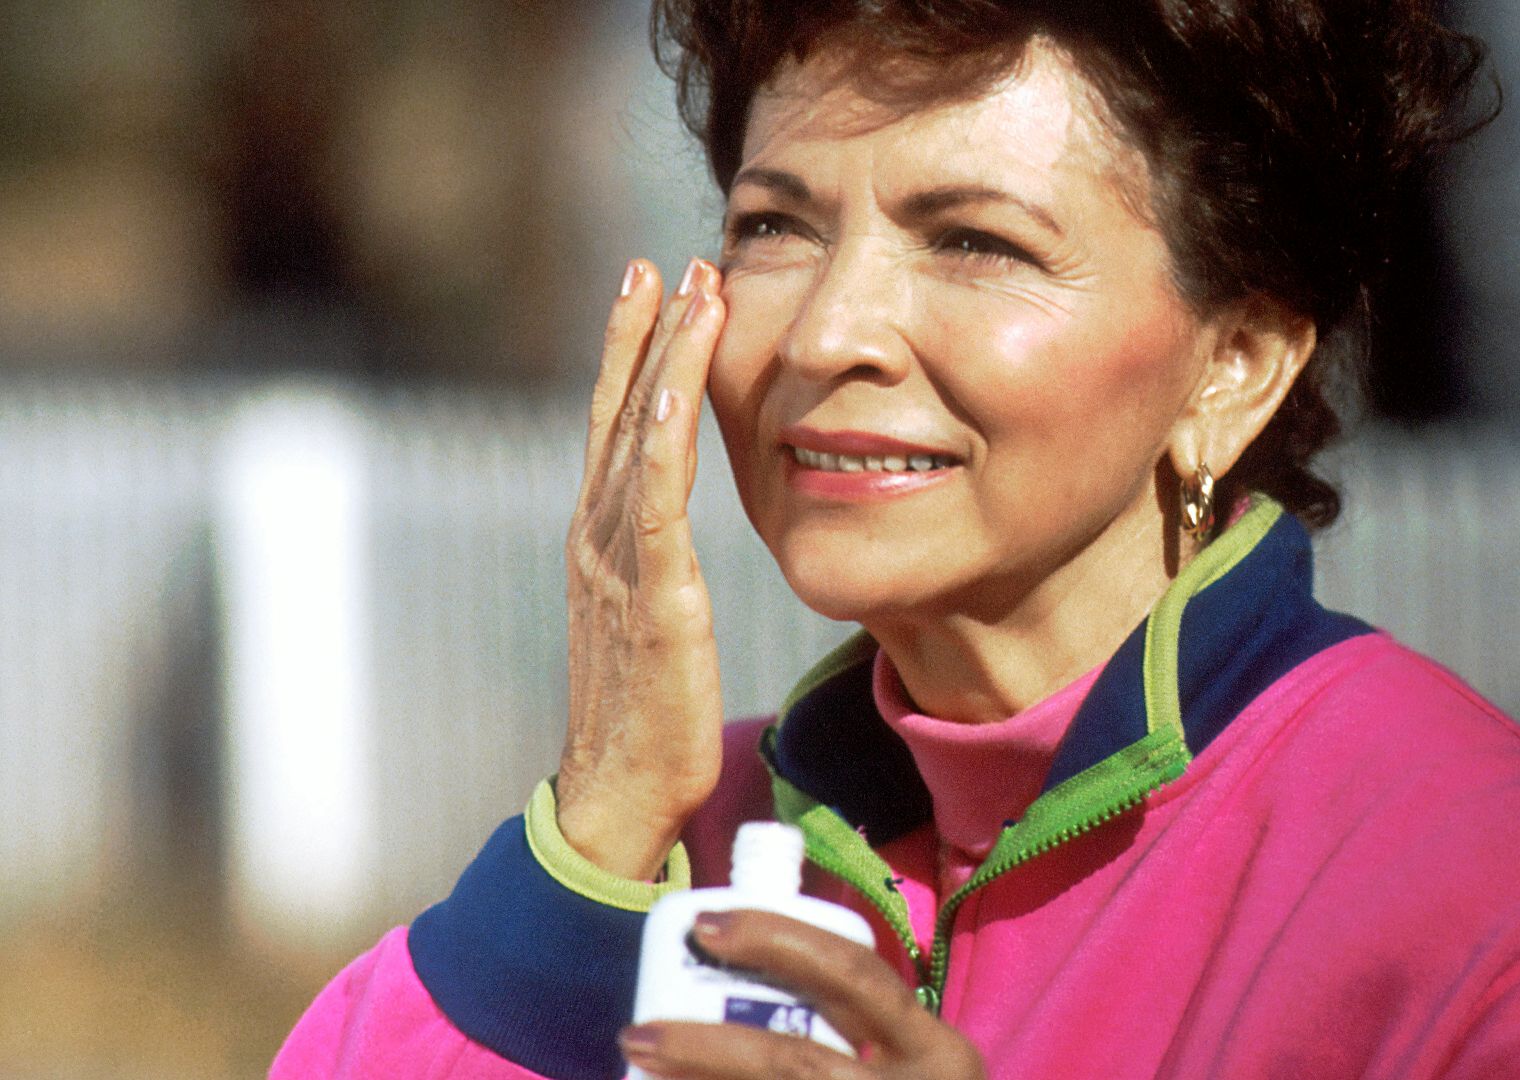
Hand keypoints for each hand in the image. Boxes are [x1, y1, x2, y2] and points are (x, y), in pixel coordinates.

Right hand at [556, 259, 728, 878]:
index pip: (615, 429)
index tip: (653, 291)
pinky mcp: (652, 597)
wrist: (618, 795)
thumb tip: (673, 539)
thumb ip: (656, 568)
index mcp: (601, 543)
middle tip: (664, 261)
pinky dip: (661, 438)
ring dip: (663, 359)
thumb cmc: (645, 717)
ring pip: (636, 438)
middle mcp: (598, 538)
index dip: (631, 357)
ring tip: (688, 290)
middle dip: (641, 334)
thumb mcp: (651, 622)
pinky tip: (677, 387)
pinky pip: (653, 502)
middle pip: (617, 415)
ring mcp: (617, 563)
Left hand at [620, 910, 987, 1079]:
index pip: (856, 974)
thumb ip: (858, 1025)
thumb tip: (743, 977)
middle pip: (796, 1062)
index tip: (706, 926)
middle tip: (639, 1031)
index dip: (778, 939)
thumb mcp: (916, 1065)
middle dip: (707, 1043)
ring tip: (640, 1068)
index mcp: (939, 1051)